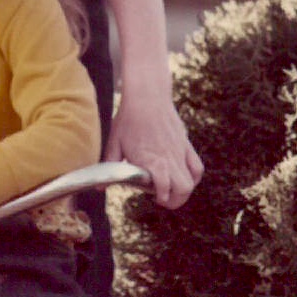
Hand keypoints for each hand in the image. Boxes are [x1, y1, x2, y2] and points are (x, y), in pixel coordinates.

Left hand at [106, 89, 202, 208]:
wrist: (147, 96)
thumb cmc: (128, 119)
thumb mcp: (114, 142)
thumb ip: (109, 165)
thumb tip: (99, 187)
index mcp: (150, 160)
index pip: (164, 187)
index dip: (162, 197)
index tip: (156, 199)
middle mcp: (168, 158)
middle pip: (183, 188)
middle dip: (175, 201)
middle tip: (163, 199)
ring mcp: (179, 152)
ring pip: (192, 180)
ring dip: (184, 190)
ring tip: (173, 190)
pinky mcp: (185, 145)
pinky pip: (197, 167)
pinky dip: (194, 176)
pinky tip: (183, 177)